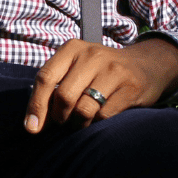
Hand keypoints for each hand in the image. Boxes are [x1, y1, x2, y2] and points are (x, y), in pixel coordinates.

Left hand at [24, 37, 177, 132]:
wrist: (146, 65)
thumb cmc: (101, 72)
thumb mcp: (76, 69)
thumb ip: (55, 88)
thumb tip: (33, 123)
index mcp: (72, 49)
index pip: (45, 78)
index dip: (36, 105)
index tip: (31, 128)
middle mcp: (92, 55)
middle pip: (64, 96)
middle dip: (60, 116)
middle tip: (64, 121)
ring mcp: (113, 70)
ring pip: (84, 109)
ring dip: (79, 123)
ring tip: (82, 121)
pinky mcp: (131, 86)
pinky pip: (104, 115)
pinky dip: (97, 123)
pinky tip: (99, 118)